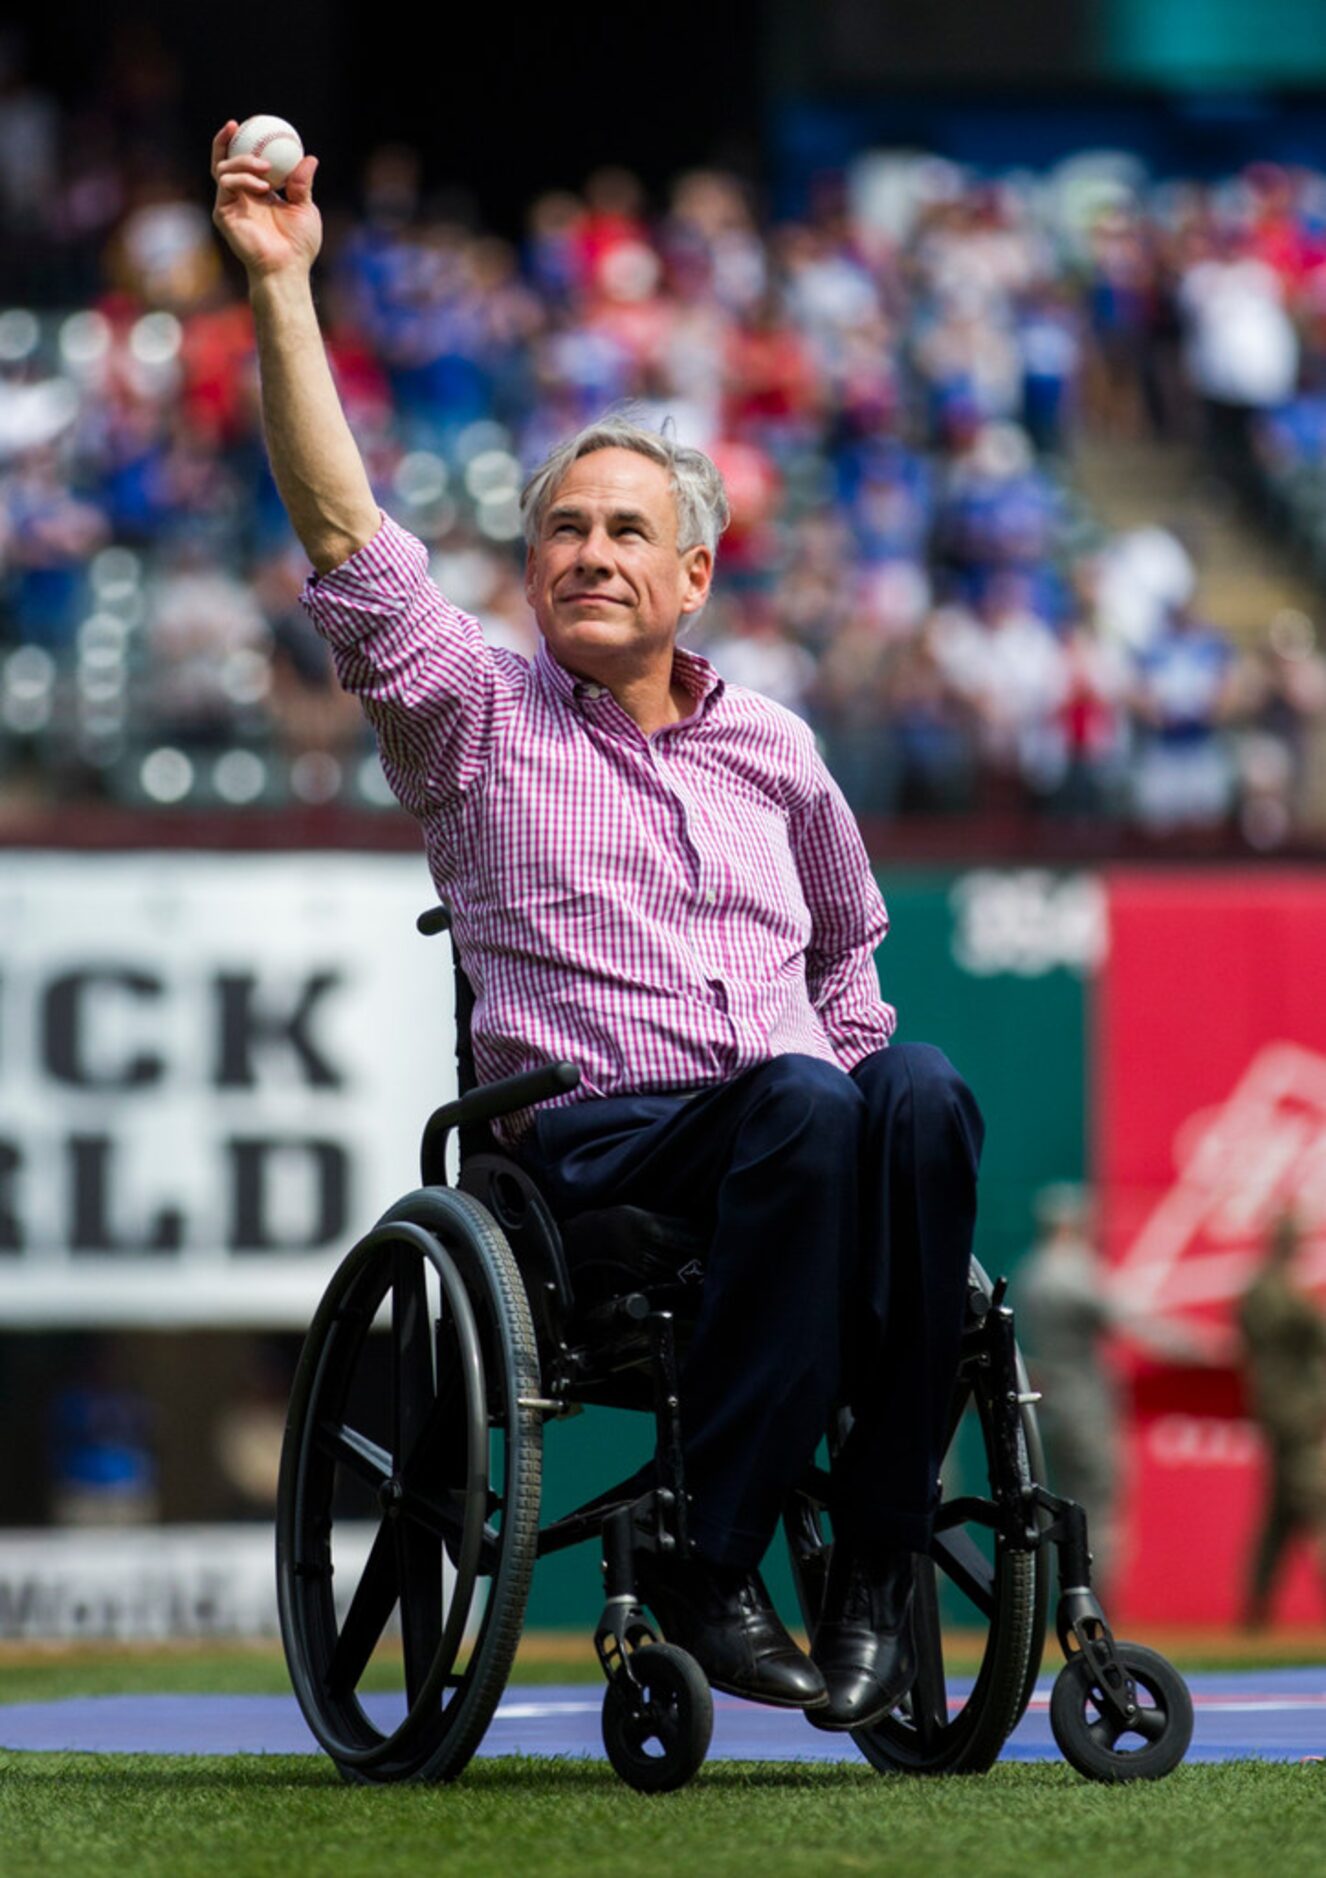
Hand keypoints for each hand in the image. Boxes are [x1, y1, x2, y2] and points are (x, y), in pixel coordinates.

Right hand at [211, 119, 322, 279]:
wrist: (287, 267)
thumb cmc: (299, 245)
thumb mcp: (305, 208)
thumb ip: (303, 183)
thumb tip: (310, 158)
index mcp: (257, 194)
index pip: (244, 163)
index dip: (243, 143)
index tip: (252, 125)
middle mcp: (240, 197)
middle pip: (223, 161)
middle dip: (224, 140)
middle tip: (236, 125)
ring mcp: (229, 205)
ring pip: (223, 169)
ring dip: (243, 162)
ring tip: (265, 168)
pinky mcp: (223, 214)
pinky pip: (226, 185)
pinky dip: (242, 179)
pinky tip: (261, 186)